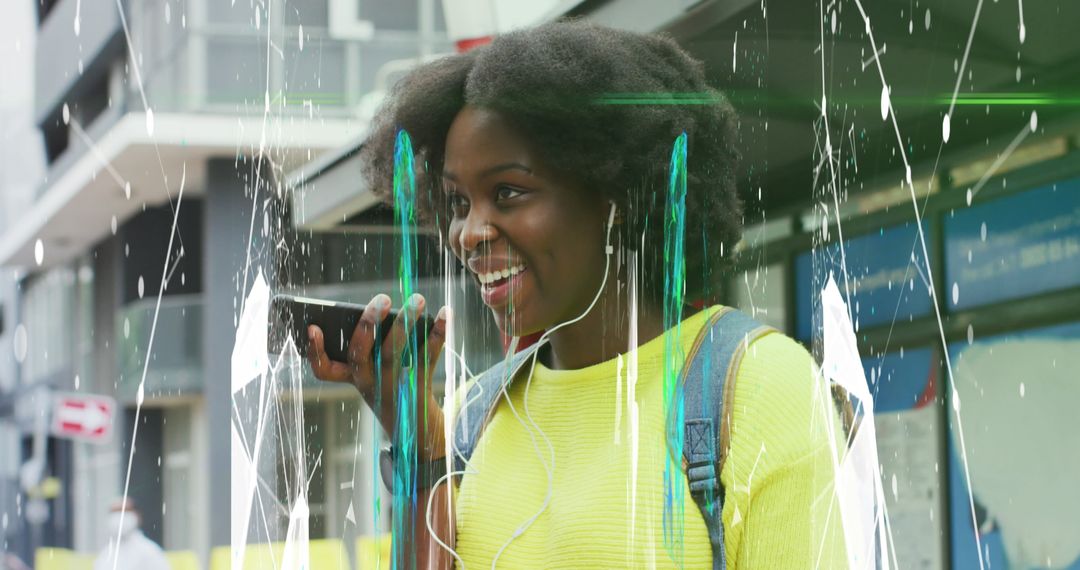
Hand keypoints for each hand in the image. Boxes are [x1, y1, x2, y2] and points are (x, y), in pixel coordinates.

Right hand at [306, 293, 448, 459]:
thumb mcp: (378, 370)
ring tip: (418, 298)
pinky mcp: (417, 387)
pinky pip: (427, 356)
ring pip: (394, 351)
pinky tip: (446, 312)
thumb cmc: (392, 386)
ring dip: (406, 322)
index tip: (313, 327)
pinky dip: (438, 332)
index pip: (323, 370)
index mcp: (352, 377)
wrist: (415, 429)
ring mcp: (391, 386)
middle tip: (381, 298)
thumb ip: (376, 343)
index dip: (315, 351)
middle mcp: (368, 382)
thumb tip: (392, 310)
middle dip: (367, 323)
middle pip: (359, 353)